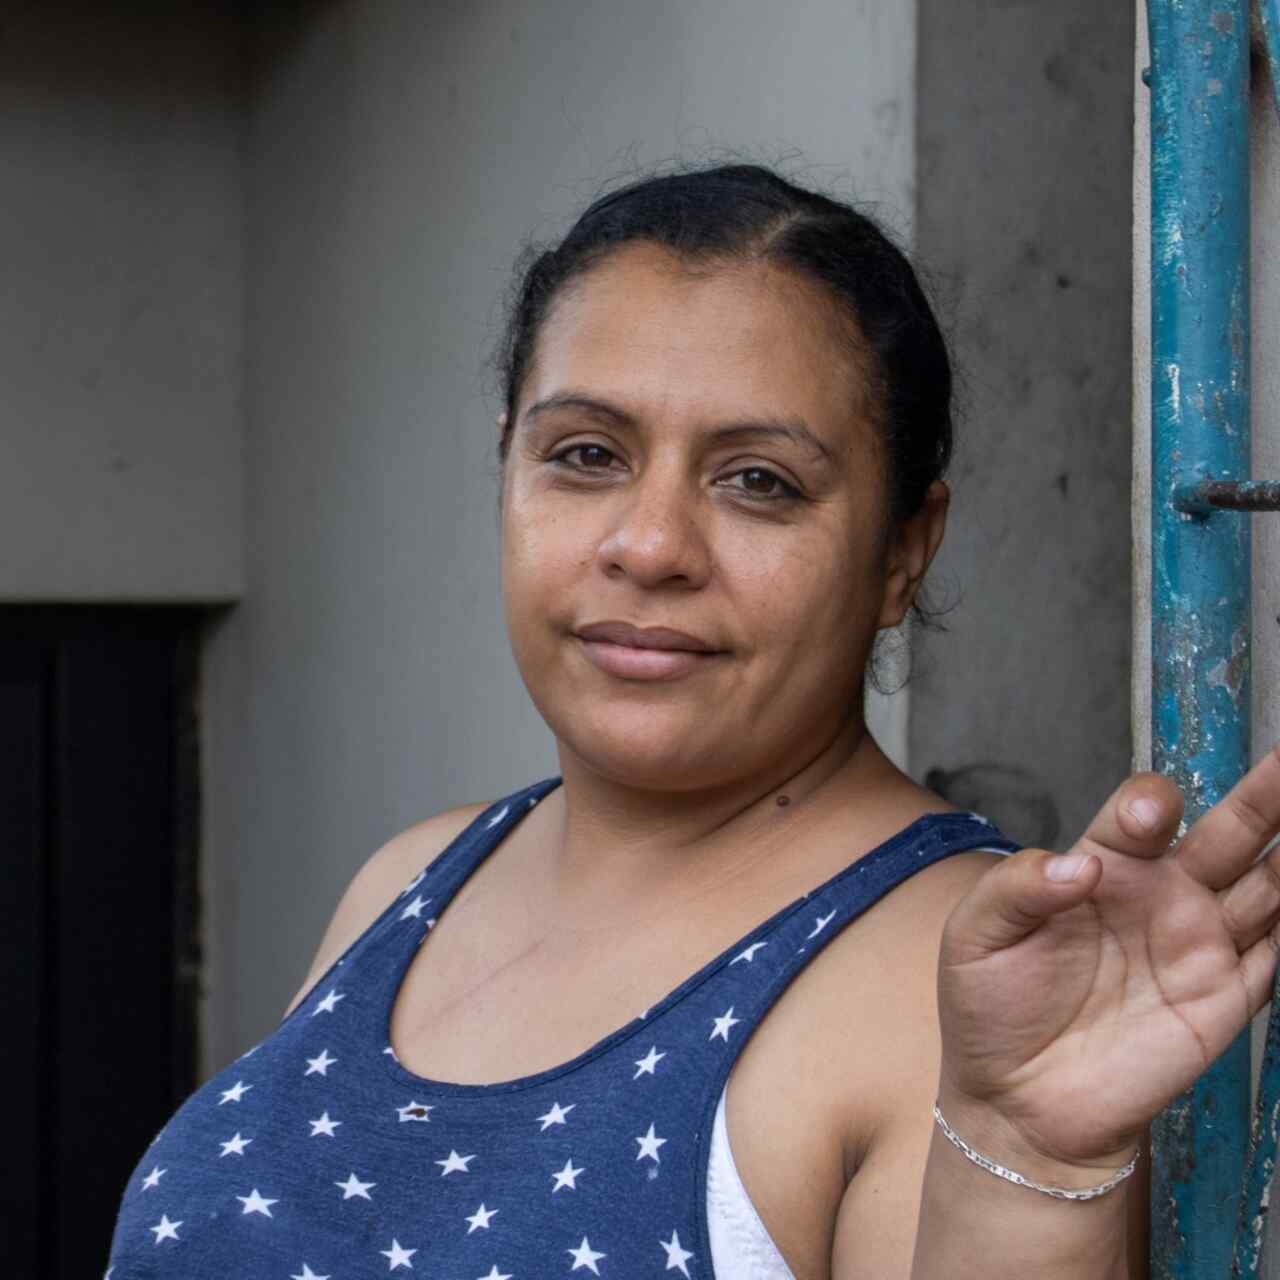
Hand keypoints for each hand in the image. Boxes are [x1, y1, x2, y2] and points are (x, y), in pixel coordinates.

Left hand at [936, 745, 1279, 1173]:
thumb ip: (1016, 889)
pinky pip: (1278, 955)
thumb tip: (1078, 865)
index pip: (1139, 816)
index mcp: (1101, 866)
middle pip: (1226, 834)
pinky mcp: (1225, 998)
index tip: (1148, 816)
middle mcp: (1159, 895)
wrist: (1016, 1101)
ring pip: (1268, 886)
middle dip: (1263, 798)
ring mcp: (1198, 945)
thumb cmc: (990, 1006)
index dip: (1148, 806)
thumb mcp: (976, 935)